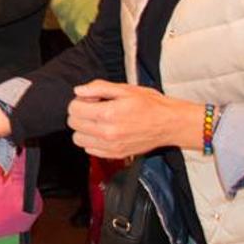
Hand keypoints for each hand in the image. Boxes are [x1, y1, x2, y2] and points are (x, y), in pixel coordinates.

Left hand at [67, 80, 204, 158]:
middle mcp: (107, 133)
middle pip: (73, 124)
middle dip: (79, 113)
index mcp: (108, 114)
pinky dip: (92, 141)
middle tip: (93, 108)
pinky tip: (104, 131)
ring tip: (97, 121)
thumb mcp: (125, 89)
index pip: (74, 109)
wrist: (170, 124)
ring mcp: (111, 146)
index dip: (79, 101)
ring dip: (83, 128)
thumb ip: (98, 88)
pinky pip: (90, 150)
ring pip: (78, 139)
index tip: (89, 99)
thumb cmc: (151, 105)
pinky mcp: (116, 155)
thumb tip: (79, 91)